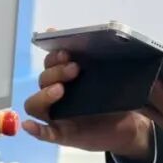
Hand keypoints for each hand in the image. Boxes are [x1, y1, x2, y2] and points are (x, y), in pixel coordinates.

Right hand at [22, 47, 153, 162]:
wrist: (131, 124)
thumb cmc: (118, 95)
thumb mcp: (114, 73)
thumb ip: (107, 54)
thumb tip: (109, 28)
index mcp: (67, 74)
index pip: (51, 60)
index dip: (54, 53)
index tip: (67, 49)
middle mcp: (57, 92)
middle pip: (43, 78)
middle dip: (56, 70)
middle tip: (75, 68)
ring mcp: (57, 114)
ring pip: (34, 104)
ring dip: (43, 95)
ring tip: (60, 90)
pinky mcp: (62, 134)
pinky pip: (43, 133)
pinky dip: (35, 129)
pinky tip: (31, 125)